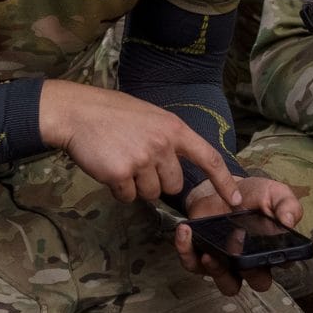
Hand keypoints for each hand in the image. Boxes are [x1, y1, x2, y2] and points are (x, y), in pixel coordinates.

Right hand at [40, 80, 238, 207]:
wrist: (77, 112)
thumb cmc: (111, 114)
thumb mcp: (150, 117)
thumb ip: (168, 140)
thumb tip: (177, 168)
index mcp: (174, 128)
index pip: (208, 158)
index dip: (224, 181)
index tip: (236, 199)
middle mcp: (162, 145)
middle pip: (173, 185)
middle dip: (156, 180)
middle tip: (135, 160)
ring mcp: (142, 160)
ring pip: (150, 194)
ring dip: (135, 185)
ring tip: (119, 160)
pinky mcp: (121, 174)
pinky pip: (128, 197)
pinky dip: (117, 189)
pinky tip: (107, 167)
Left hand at [172, 173, 302, 294]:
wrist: (220, 185)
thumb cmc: (251, 195)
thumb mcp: (274, 193)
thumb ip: (287, 204)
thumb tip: (289, 220)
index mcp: (272, 249)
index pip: (284, 264)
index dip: (280, 262)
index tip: (273, 250)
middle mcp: (252, 262)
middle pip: (258, 281)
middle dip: (250, 272)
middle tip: (241, 252)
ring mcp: (227, 263)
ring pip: (227, 284)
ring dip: (218, 272)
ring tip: (210, 254)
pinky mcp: (202, 257)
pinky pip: (193, 264)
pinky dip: (186, 251)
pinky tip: (186, 232)